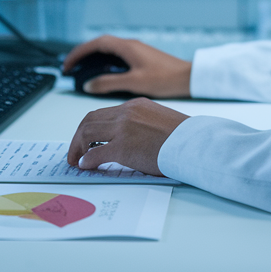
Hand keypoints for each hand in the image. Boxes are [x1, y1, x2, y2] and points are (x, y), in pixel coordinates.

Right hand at [62, 35, 191, 97]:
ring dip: (93, 59)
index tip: (67, 65)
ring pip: (108, 51)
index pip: (95, 44)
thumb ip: (109, 83)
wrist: (188, 78)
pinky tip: (103, 76)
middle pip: (99, 45)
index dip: (78, 53)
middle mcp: (130, 46)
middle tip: (71, 69)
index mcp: (127, 47)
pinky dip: (105, 64)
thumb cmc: (166, 79)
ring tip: (82, 72)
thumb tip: (88, 84)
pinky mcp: (140, 59)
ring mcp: (135, 51)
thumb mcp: (133, 82)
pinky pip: (116, 57)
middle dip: (82, 55)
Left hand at [67, 98, 189, 175]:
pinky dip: (87, 160)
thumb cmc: (184, 137)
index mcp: (135, 105)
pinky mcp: (123, 147)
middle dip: (78, 137)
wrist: (195, 143)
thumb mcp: (160, 120)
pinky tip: (86, 166)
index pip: (103, 113)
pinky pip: (95, 154)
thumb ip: (141, 123)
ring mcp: (123, 129)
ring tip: (76, 160)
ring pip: (87, 133)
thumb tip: (128, 139)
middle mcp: (126, 112)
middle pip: (90, 120)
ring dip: (78, 148)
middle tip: (75, 151)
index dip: (90, 127)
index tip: (86, 139)